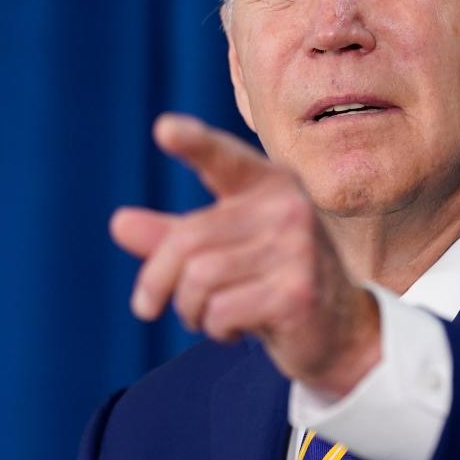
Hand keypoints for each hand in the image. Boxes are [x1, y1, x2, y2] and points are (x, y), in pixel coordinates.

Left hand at [110, 113, 380, 396]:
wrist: (339, 330)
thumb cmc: (274, 281)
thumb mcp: (223, 252)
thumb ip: (174, 237)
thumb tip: (119, 223)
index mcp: (271, 184)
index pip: (224, 159)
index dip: (193, 143)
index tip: (163, 129)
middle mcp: (288, 208)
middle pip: (186, 241)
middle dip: (158, 281)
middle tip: (151, 307)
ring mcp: (298, 249)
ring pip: (198, 279)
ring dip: (189, 309)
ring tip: (209, 315)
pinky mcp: (297, 292)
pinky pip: (220, 311)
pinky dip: (214, 329)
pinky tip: (236, 330)